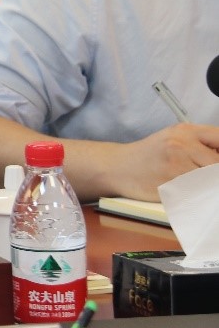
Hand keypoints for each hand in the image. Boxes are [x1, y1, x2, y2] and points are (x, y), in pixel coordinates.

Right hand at [103, 123, 218, 200]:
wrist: (117, 167)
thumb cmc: (148, 156)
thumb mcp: (173, 139)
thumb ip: (200, 145)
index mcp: (185, 131)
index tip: (215, 164)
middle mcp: (181, 144)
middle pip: (217, 164)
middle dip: (211, 174)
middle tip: (200, 176)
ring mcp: (175, 165)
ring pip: (208, 180)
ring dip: (204, 186)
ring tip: (191, 184)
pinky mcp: (170, 185)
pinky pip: (196, 194)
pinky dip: (195, 196)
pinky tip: (184, 192)